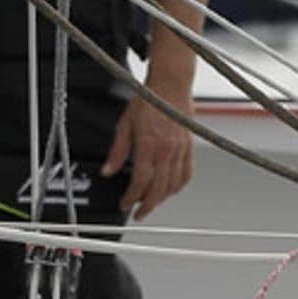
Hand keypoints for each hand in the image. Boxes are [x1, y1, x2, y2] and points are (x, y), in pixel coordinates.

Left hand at [101, 80, 193, 220]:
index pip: (141, 181)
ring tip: (151, 202)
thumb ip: (117, 151)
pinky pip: (187, 174)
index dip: (132, 197)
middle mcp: (167, 150)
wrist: (170, 85)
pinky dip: (178, 186)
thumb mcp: (124, 124)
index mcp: (149, 145)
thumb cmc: (148, 100)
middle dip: (147, 205)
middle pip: (158, 189)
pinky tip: (170, 190)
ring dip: (161, 198)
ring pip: (173, 185)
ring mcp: (180, 150)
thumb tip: (108, 171)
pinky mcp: (189, 147)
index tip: (126, 204)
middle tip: (138, 213)